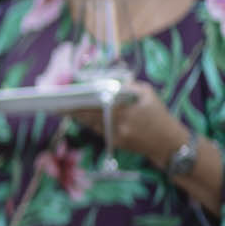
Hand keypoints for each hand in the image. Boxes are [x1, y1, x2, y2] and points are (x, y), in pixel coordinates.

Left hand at [68, 80, 186, 162]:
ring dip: (78, 116)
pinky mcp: (116, 143)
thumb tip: (107, 81)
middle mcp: (119, 122)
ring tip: (62, 108)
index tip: (63, 96)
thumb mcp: (148, 94)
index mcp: (125, 108)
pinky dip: (89, 123)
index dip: (78, 100)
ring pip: (91, 123)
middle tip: (55, 104)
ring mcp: (116, 135)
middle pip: (89, 114)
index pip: (96, 103)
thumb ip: (128, 86)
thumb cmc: (159, 114)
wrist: (170, 144)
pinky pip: (98, 131)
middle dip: (72, 109)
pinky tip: (80, 117)